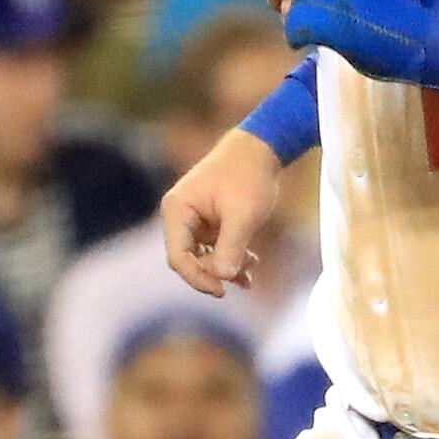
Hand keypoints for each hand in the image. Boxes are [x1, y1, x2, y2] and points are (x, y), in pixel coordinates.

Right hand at [162, 127, 283, 297]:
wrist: (261, 149)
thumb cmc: (248, 174)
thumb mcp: (242, 214)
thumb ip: (231, 247)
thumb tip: (223, 277)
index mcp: (177, 210)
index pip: (178, 257)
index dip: (197, 278)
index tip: (222, 290)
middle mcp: (179, 216)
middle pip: (189, 260)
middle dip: (215, 273)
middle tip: (244, 278)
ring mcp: (193, 220)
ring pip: (203, 257)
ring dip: (226, 268)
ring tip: (251, 272)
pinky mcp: (208, 222)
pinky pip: (214, 249)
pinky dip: (231, 258)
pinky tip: (251, 266)